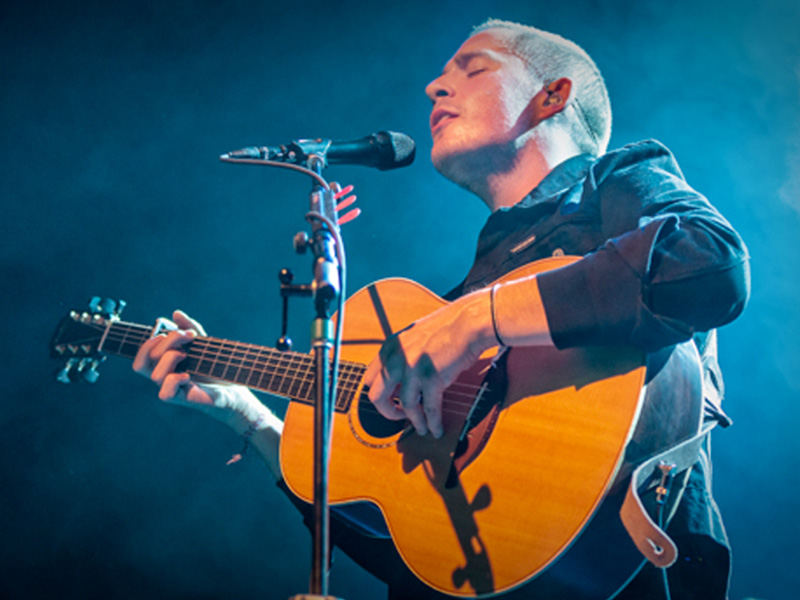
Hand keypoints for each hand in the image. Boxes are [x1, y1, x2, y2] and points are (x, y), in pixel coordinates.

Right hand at [132, 310, 283, 477]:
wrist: (236, 385)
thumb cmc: (216, 366)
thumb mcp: (203, 343)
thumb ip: (189, 327)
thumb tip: (175, 313)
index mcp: (165, 365)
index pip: (142, 356)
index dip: (148, 342)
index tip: (170, 330)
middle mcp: (165, 377)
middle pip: (147, 360)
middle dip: (168, 341)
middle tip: (190, 335)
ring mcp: (174, 388)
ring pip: (154, 375)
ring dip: (171, 358)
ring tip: (188, 355)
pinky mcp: (184, 399)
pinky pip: (164, 394)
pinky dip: (174, 380)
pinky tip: (188, 376)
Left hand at [363, 289, 495, 438]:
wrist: (468, 323)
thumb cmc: (447, 328)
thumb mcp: (413, 338)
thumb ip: (401, 357)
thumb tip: (399, 382)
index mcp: (390, 348)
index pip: (370, 379)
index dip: (379, 394)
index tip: (390, 401)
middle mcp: (396, 359)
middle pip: (377, 397)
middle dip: (387, 412)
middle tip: (399, 417)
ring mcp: (413, 369)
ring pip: (405, 407)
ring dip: (414, 422)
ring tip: (422, 429)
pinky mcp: (431, 378)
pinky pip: (428, 409)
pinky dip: (432, 422)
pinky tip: (436, 428)